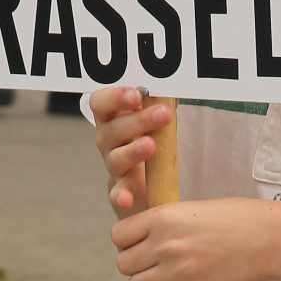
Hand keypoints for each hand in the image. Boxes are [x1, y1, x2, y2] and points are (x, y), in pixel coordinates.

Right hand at [93, 83, 172, 215]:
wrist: (151, 178)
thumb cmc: (154, 136)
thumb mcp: (157, 115)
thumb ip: (162, 100)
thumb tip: (179, 82)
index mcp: (113, 117)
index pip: (101, 102)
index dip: (115, 97)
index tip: (136, 95)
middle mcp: (108, 140)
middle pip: (113, 129)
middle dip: (137, 121)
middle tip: (163, 115)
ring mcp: (114, 166)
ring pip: (116, 158)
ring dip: (133, 150)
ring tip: (152, 145)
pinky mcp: (123, 190)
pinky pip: (117, 194)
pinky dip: (120, 196)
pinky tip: (127, 198)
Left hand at [110, 196, 274, 280]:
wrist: (265, 240)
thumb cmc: (231, 220)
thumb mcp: (190, 209)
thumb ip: (162, 223)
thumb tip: (134, 242)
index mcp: (163, 217)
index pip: (118, 236)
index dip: (126, 242)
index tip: (140, 245)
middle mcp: (166, 244)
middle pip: (123, 264)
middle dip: (134, 266)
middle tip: (152, 265)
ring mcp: (177, 270)